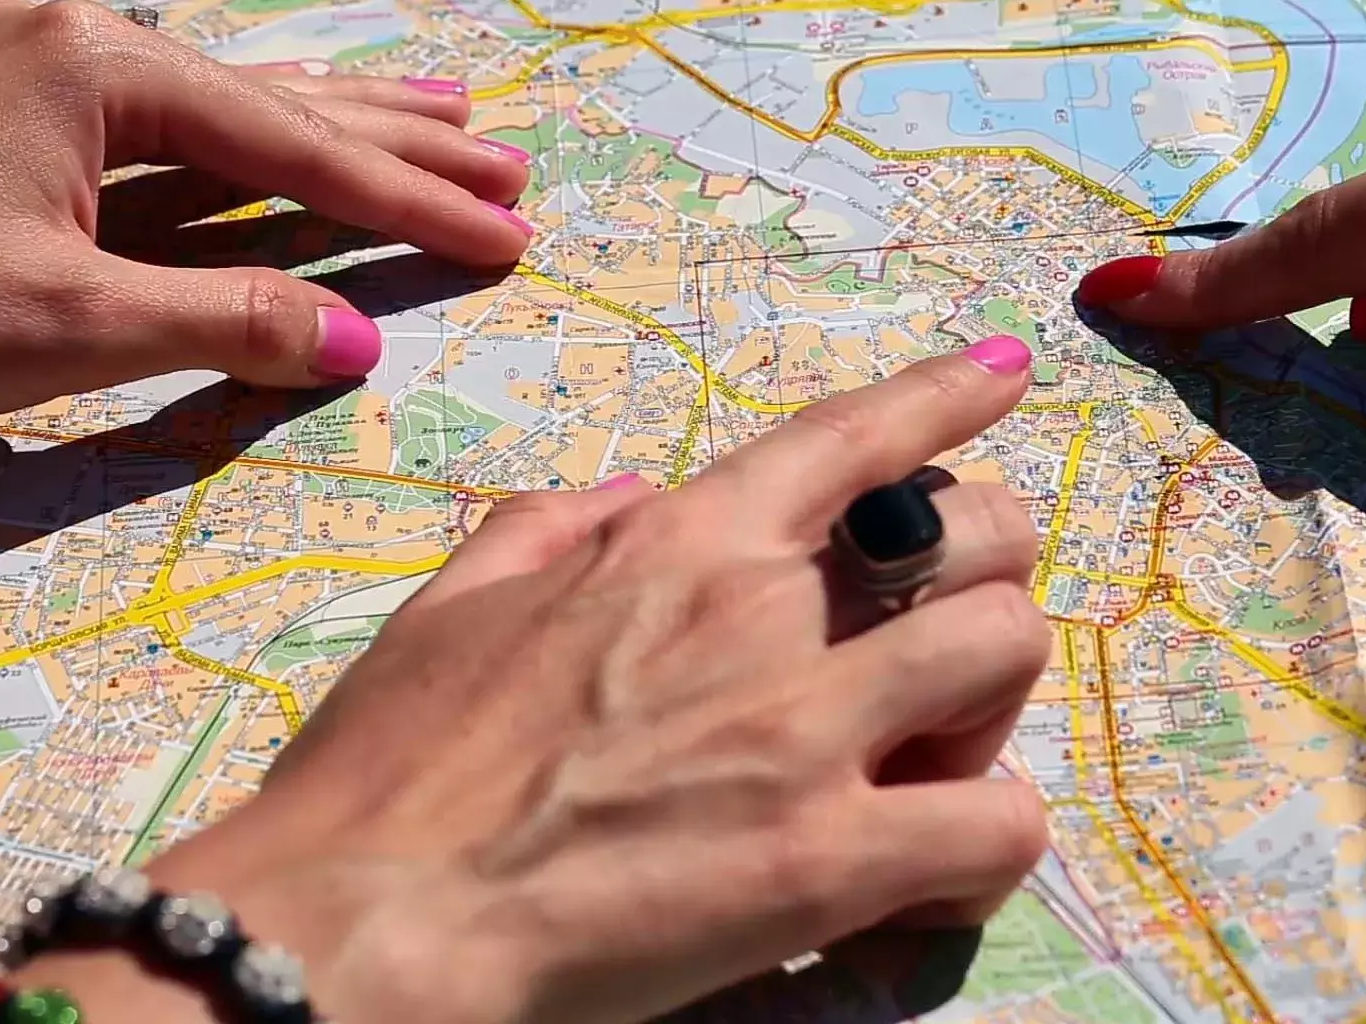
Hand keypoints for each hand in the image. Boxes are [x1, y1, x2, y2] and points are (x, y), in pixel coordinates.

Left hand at [0, 0, 533, 435]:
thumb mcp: (70, 325)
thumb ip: (227, 322)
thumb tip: (359, 339)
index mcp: (95, 64)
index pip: (291, 149)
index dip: (409, 201)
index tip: (505, 232)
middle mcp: (77, 40)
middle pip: (279, 103)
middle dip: (401, 142)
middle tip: (508, 165)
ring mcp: (44, 72)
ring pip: (232, 108)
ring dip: (343, 126)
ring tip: (449, 121)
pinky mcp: (20, 123)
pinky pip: (174, 134)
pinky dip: (255, 150)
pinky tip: (303, 137)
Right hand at [14, 336, 1049, 1023]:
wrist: (355, 920)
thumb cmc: (388, 767)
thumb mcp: (456, 600)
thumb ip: (558, 528)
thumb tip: (641, 500)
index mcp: (679, 539)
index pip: (854, 434)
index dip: (947, 397)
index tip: (1005, 379)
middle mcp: (763, 606)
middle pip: (981, 537)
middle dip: (983, 588)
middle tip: (926, 667)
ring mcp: (803, 728)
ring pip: (1009, 651)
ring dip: (988, 710)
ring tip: (926, 768)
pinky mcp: (826, 860)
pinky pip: (1000, 825)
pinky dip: (984, 845)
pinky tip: (925, 872)